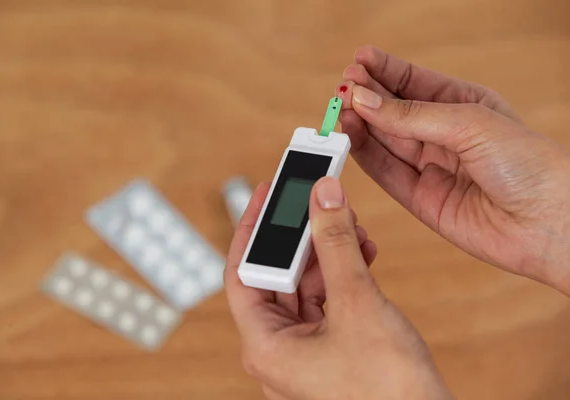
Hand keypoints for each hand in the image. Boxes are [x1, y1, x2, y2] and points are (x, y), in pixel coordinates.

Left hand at [224, 177, 452, 399]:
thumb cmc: (388, 389)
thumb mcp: (358, 303)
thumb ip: (336, 244)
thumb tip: (321, 196)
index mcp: (264, 346)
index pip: (243, 272)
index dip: (253, 228)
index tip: (266, 194)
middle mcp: (278, 350)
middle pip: (277, 276)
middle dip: (302, 238)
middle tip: (318, 204)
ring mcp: (304, 352)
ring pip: (305, 287)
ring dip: (327, 254)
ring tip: (350, 225)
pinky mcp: (329, 350)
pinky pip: (326, 302)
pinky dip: (341, 275)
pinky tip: (362, 251)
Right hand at [337, 46, 569, 294]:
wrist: (548, 222)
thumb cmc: (530, 164)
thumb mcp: (469, 124)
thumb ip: (412, 116)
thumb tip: (366, 101)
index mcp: (463, 105)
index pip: (415, 82)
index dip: (386, 70)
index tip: (359, 60)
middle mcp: (444, 135)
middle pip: (395, 111)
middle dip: (368, 96)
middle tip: (342, 87)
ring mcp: (432, 167)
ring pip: (386, 141)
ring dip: (361, 124)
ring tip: (339, 110)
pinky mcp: (421, 198)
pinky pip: (386, 172)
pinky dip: (365, 155)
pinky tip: (350, 137)